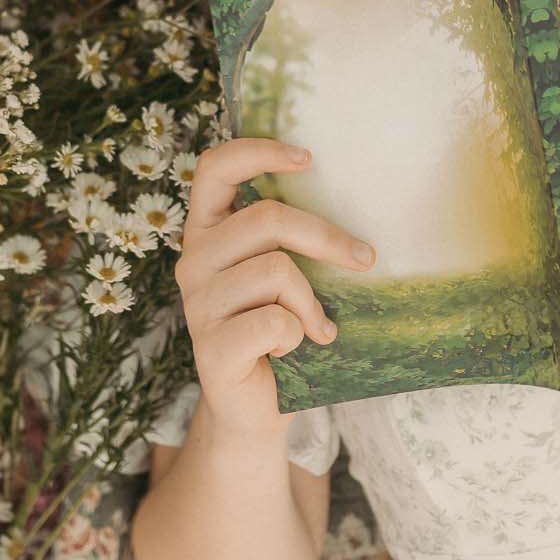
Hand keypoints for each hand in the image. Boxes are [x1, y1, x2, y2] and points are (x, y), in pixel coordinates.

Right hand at [175, 136, 376, 435]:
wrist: (254, 407)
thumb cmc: (277, 328)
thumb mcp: (280, 272)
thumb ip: (289, 236)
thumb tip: (355, 194)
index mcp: (207, 231)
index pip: (215, 168)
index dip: (259, 151)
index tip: (309, 158)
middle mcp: (194, 260)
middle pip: (268, 218)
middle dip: (328, 238)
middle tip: (365, 259)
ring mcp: (197, 304)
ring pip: (277, 271)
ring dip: (312, 303)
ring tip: (318, 326)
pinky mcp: (211, 348)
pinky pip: (277, 321)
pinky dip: (300, 334)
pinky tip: (293, 349)